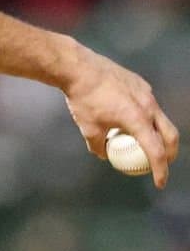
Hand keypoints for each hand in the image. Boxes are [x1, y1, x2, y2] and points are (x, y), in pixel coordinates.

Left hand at [62, 46, 178, 187]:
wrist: (80, 68)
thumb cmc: (83, 99)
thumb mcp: (88, 128)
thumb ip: (98, 145)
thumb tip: (104, 155)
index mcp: (138, 120)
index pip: (156, 151)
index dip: (160, 170)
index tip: (159, 183)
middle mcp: (148, 106)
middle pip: (170, 134)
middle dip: (170, 153)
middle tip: (163, 164)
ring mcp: (147, 93)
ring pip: (161, 118)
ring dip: (158, 133)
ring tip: (147, 143)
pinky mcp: (141, 84)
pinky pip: (150, 105)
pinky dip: (147, 117)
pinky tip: (133, 120)